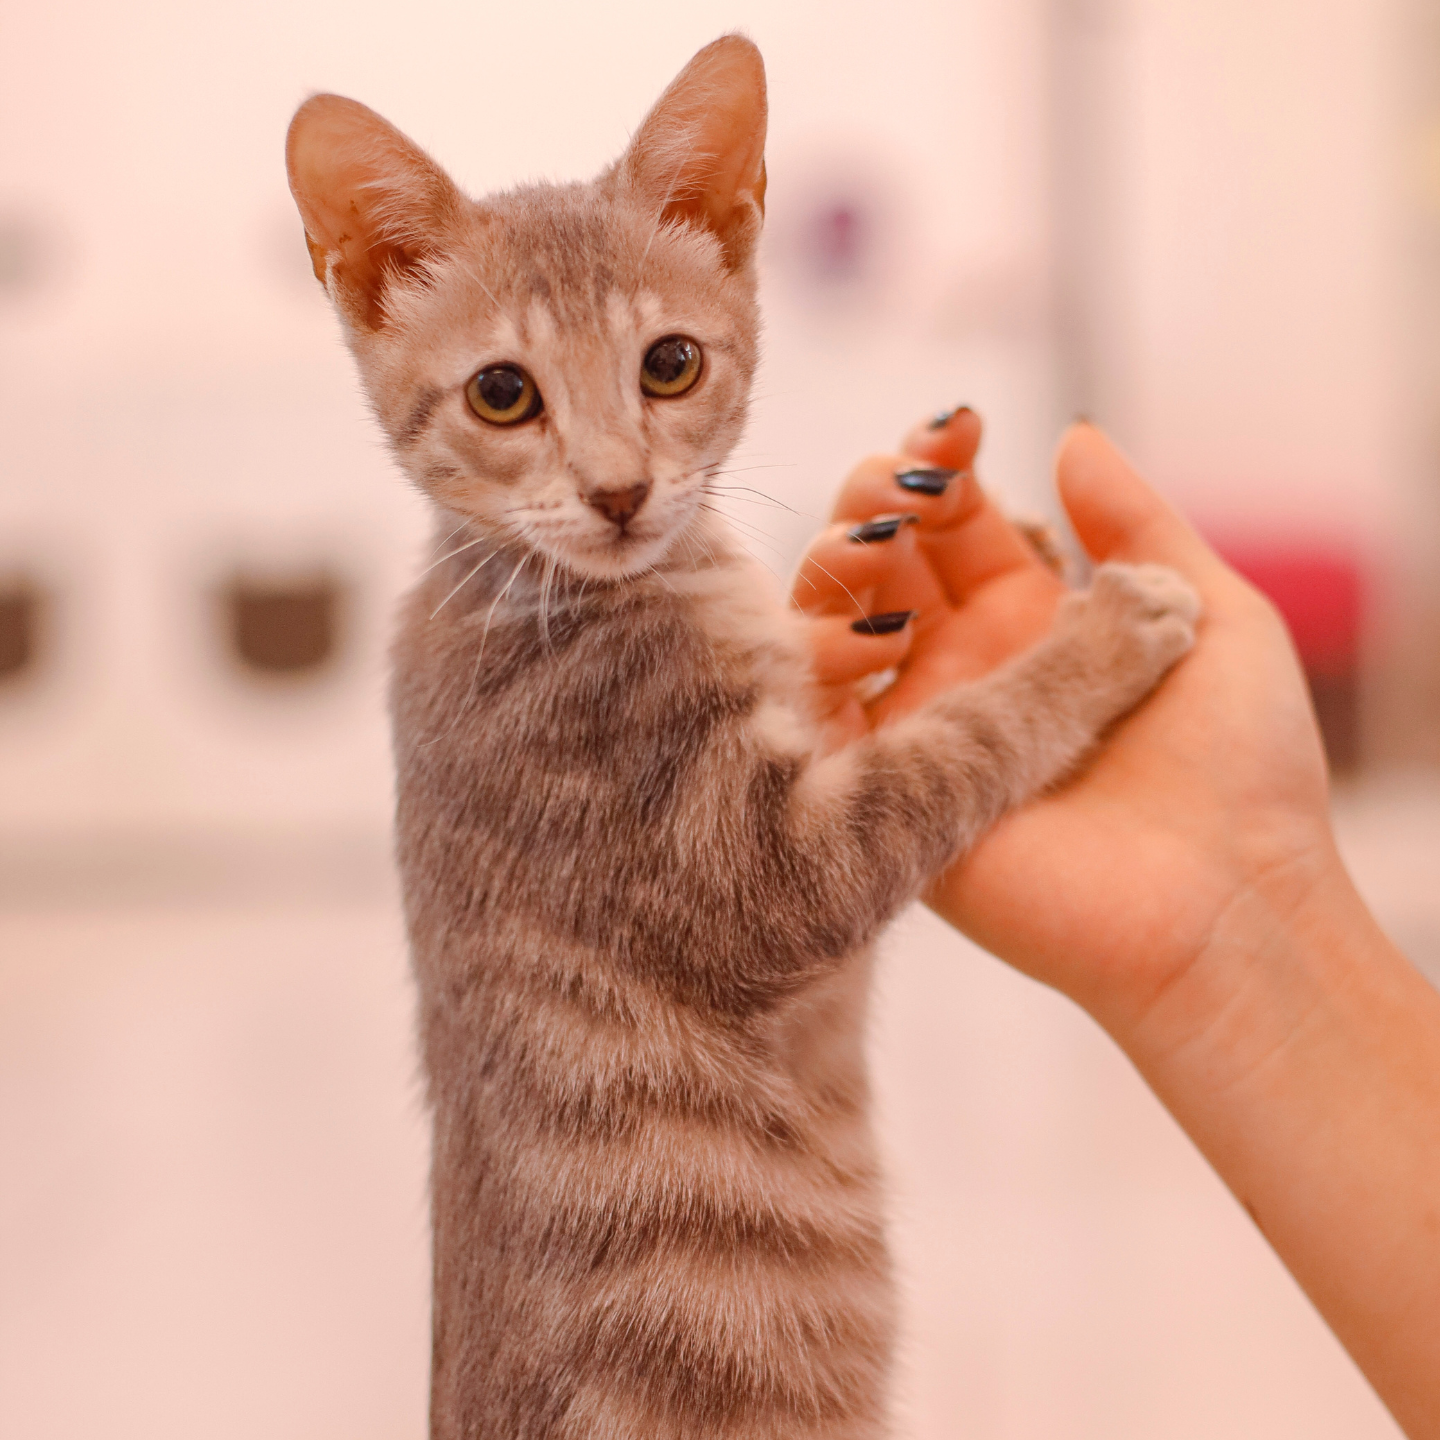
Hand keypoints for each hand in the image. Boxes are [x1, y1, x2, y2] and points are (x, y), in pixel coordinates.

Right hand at [794, 414, 1336, 1039]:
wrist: (1228, 905)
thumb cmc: (1242, 767)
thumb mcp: (1209, 612)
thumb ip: (1137, 522)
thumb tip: (1074, 435)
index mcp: (1038, 624)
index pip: (955, 524)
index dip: (942, 468)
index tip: (958, 429)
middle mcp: (967, 668)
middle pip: (883, 560)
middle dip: (876, 498)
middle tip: (904, 483)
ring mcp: (923, 727)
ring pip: (833, 622)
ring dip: (840, 563)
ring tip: (884, 544)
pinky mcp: (891, 790)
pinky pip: (820, 715)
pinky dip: (823, 658)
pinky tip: (879, 631)